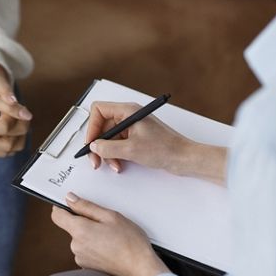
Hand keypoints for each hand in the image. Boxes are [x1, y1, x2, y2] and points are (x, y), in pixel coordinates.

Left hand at [51, 192, 168, 275]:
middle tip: (105, 223)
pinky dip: (94, 247)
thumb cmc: (130, 243)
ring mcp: (80, 258)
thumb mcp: (111, 216)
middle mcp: (75, 246)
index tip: (72, 204)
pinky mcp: (87, 266)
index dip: (62, 207)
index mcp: (79, 230)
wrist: (140, 269)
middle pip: (72, 227)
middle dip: (85, 222)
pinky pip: (86, 250)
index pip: (57, 216)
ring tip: (111, 237)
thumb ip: (87, 207)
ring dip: (91, 235)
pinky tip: (110, 248)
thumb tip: (70, 199)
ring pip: (80, 239)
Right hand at [86, 101, 227, 183]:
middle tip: (95, 160)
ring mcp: (132, 127)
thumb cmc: (165, 148)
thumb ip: (107, 148)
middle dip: (98, 144)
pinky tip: (119, 164)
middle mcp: (128, 116)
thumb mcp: (131, 150)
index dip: (92, 127)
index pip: (99, 110)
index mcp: (128, 111)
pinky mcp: (135, 137)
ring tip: (113, 165)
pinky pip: (117, 144)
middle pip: (102, 126)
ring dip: (107, 153)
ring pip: (108, 138)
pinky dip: (115, 155)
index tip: (91, 143)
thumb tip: (94, 147)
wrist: (184, 158)